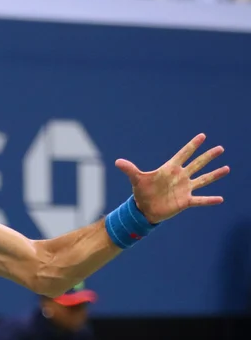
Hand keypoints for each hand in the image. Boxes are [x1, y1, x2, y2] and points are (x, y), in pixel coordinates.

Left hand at [115, 134, 229, 223]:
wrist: (144, 209)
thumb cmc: (141, 192)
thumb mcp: (136, 179)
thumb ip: (129, 170)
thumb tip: (117, 162)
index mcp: (169, 169)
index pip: (183, 154)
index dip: (192, 145)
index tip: (202, 136)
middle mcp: (180, 177)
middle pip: (197, 164)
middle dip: (208, 156)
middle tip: (220, 148)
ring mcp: (184, 188)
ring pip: (203, 179)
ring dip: (214, 175)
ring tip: (226, 168)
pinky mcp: (185, 201)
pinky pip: (200, 200)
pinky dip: (209, 200)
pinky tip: (220, 199)